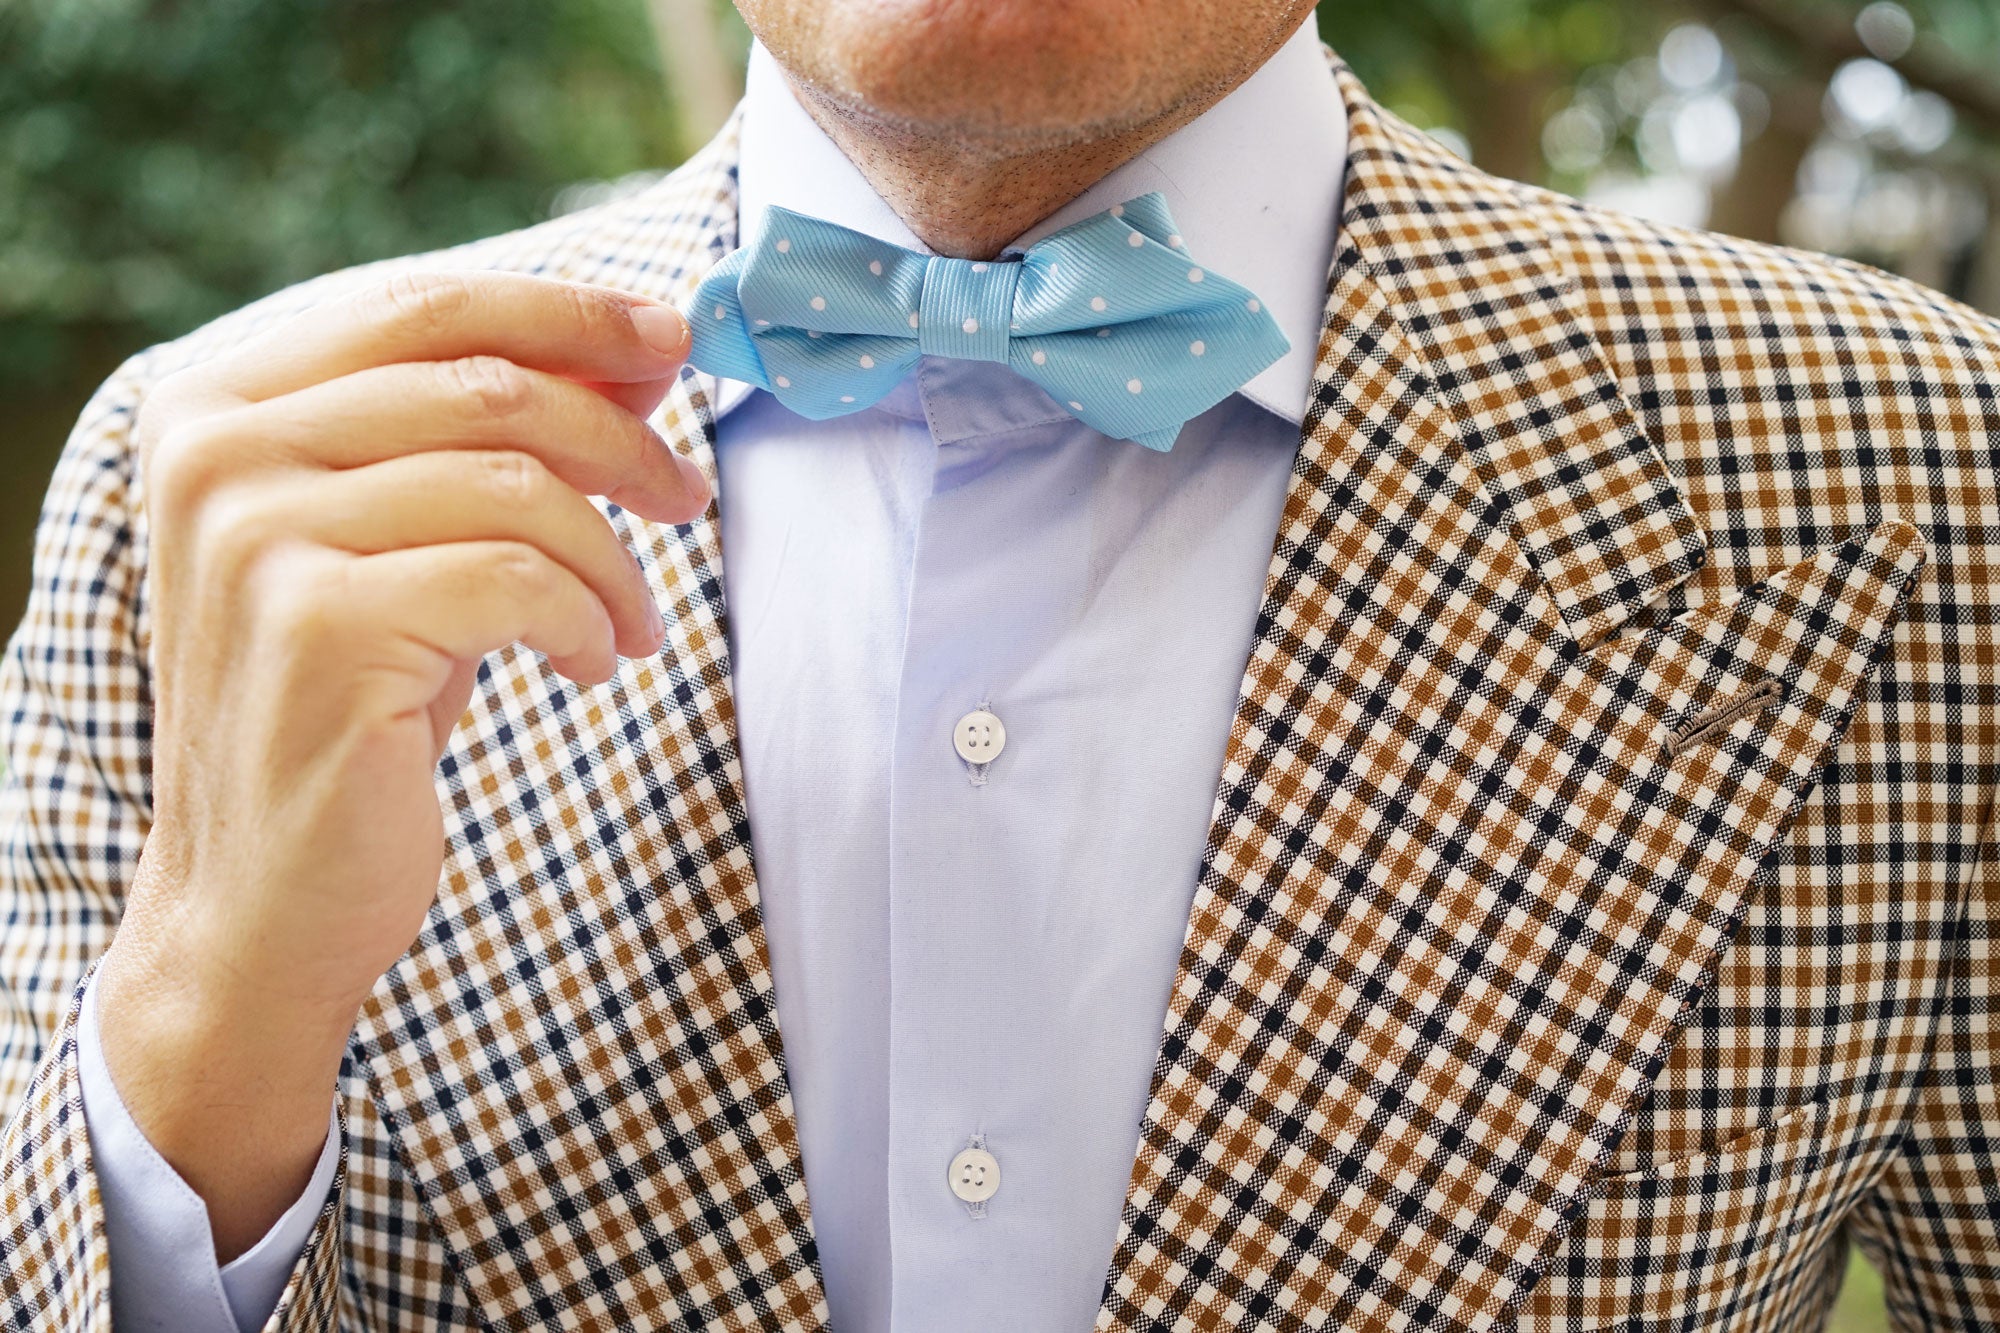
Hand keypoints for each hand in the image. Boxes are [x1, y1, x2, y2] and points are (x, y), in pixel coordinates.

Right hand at [91, 270, 707, 1259]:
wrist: (263, 897)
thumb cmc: (354, 707)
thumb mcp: (417, 546)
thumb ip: (493, 442)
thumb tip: (635, 356)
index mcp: (219, 399)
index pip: (425, 302)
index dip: (569, 310)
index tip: (672, 338)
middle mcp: (217, 448)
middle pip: (486, 381)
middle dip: (619, 438)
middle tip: (685, 497)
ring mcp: (254, 534)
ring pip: (514, 484)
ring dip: (612, 557)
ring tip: (635, 622)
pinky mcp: (316, 625)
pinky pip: (516, 579)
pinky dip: (587, 619)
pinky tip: (595, 665)